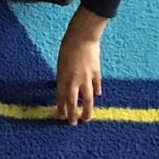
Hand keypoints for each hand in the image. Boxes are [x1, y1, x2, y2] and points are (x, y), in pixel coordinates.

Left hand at [56, 7, 104, 123]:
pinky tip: (97, 96)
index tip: (61, 116)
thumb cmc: (68, 45)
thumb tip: (64, 86)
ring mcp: (86, 78)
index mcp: (63, 77)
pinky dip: (96, 91)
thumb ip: (63, 75)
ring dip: (87, 111)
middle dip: (73, 115)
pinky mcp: (96, 73)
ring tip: (86, 118)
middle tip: (73, 123)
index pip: (61, 98)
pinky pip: (96, 85)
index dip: (61, 108)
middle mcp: (74, 80)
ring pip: (87, 100)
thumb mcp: (60, 61)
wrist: (82, 35)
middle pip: (73, 103)